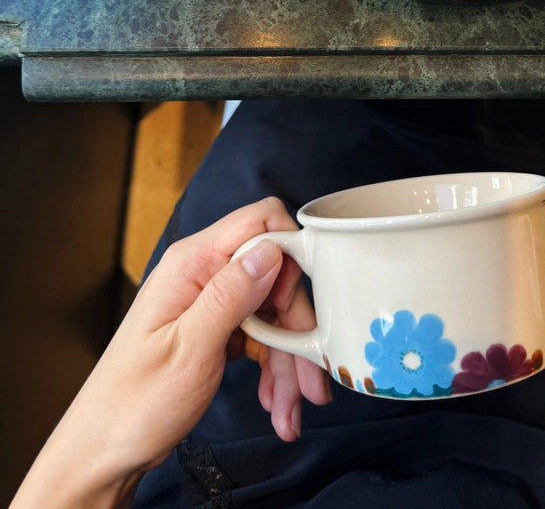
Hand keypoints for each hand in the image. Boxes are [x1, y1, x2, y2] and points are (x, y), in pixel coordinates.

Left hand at [10, 198, 330, 508]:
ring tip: (291, 407)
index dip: (292, 255)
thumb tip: (272, 248)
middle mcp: (204, 273)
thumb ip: (231, 294)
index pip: (260, 222)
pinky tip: (277, 402)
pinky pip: (262, 336)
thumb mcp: (189, 349)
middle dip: (297, 327)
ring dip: (289, 359)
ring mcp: (211, 302)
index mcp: (192, 263)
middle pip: (276, 275)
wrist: (104, 451)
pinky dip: (275, 368)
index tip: (300, 304)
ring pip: (274, 312)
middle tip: (310, 377)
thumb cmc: (134, 404)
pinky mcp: (217, 328)